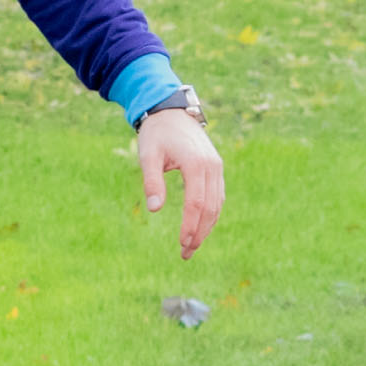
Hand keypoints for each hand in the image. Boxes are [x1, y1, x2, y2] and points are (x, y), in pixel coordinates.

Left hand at [136, 106, 225, 262]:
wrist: (171, 111)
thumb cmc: (156, 134)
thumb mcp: (148, 156)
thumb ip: (152, 181)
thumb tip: (154, 209)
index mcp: (195, 163)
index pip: (196, 203)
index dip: (190, 226)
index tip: (181, 244)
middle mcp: (212, 166)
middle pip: (210, 207)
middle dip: (199, 233)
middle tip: (185, 253)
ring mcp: (216, 167)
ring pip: (217, 204)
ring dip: (207, 227)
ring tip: (192, 246)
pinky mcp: (216, 167)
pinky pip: (218, 196)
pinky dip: (211, 214)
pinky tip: (200, 227)